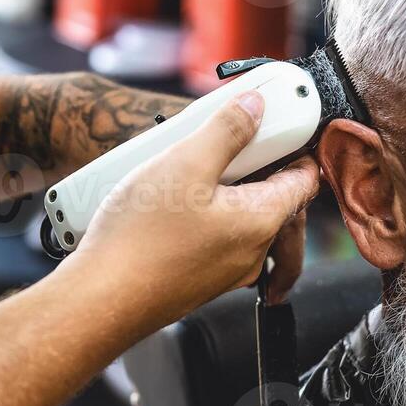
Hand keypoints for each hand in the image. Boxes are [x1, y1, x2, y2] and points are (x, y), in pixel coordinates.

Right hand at [59, 91, 321, 335]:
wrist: (100, 299)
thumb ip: (226, 131)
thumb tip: (256, 106)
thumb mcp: (185, 164)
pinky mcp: (199, 279)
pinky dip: (208, 214)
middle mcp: (251, 252)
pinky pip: (218, 238)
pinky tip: (170, 202)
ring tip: (191, 168)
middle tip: (228, 139)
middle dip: (257, 165)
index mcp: (261, 221)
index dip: (297, 146)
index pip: (304, 180)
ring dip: (228, 190)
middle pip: (275, 198)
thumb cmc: (140, 238)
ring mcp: (226, 271)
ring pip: (244, 219)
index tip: (282, 124)